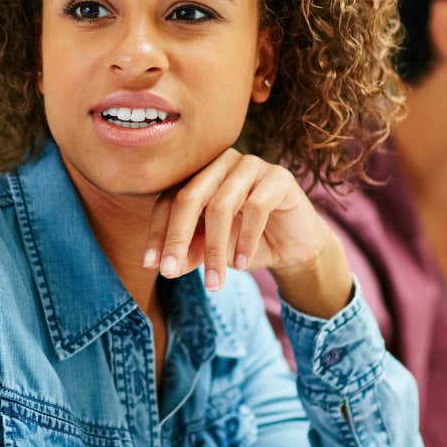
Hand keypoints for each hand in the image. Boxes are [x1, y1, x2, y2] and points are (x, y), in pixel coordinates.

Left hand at [142, 148, 350, 316]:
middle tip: (170, 272)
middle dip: (177, 237)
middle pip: (190, 197)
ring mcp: (252, 165)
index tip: (151, 264)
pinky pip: (256, 207)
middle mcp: (222, 163)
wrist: (295, 247)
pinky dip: (245, 240)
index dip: (158, 231)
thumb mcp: (212, 252)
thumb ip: (189, 253)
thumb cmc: (246, 244)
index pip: (170, 199)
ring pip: (221, 206)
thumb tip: (166, 266)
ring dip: (214, 249)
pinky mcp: (279, 177)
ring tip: (214, 283)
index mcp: (199, 174)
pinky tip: (241, 264)